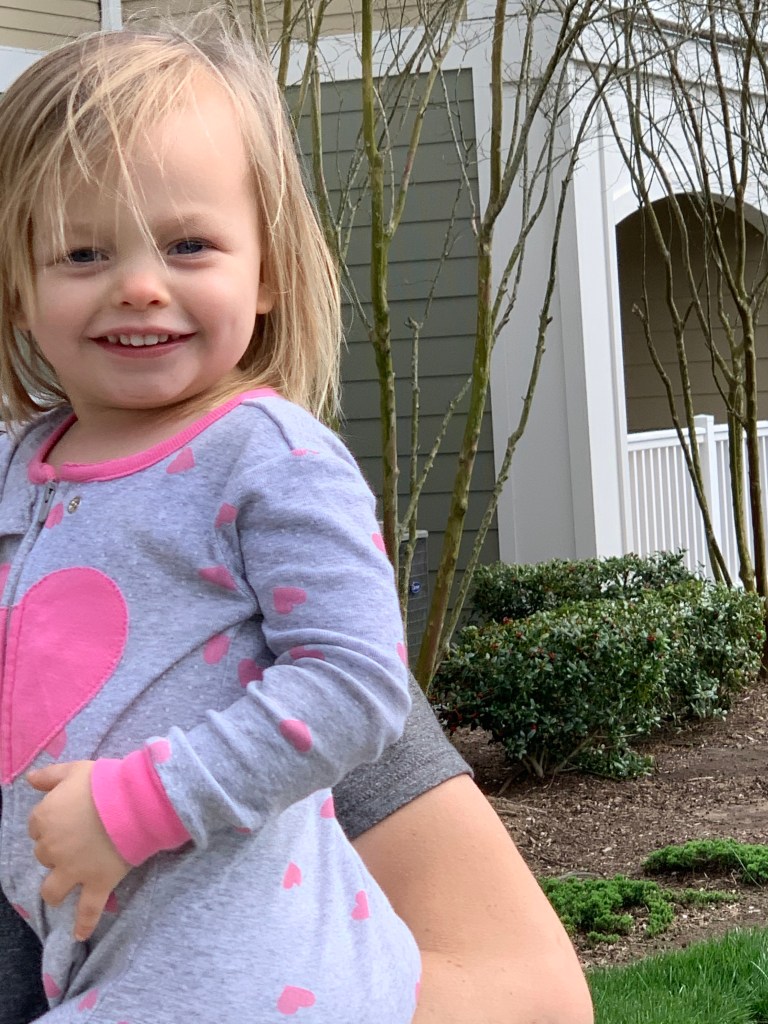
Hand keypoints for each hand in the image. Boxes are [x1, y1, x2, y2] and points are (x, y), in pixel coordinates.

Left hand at [27, 760, 130, 941]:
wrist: (134, 801)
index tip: (69, 818)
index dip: (52, 823)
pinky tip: (79, 935)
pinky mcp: (96, 883)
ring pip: (53, 889)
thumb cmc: (105, 781)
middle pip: (45, 855)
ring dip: (57, 888)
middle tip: (79, 838)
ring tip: (66, 886)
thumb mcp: (75, 769)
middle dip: (57, 850)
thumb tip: (30, 780)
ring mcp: (73, 870)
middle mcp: (53, 848)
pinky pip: (87, 910)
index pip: (37, 826)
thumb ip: (49, 776)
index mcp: (45, 819)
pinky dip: (83, 925)